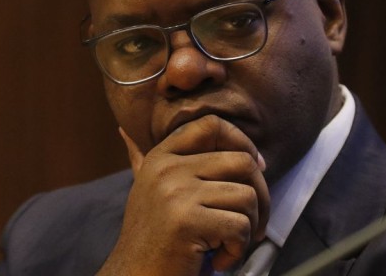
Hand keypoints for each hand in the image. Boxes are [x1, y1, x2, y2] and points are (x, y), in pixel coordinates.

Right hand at [97, 115, 269, 275]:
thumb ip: (140, 159)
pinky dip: (237, 250)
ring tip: (227, 244)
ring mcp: (175, 193)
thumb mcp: (145, 190)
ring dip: (248, 228)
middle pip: (242, 161)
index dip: (242, 142)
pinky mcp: (187, 222)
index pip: (211, 125)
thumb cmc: (148, 238)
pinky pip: (239, 225)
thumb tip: (124, 129)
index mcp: (160, 157)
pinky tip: (219, 260)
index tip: (253, 169)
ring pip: (246, 196)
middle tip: (252, 222)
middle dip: (261, 195)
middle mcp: (167, 169)